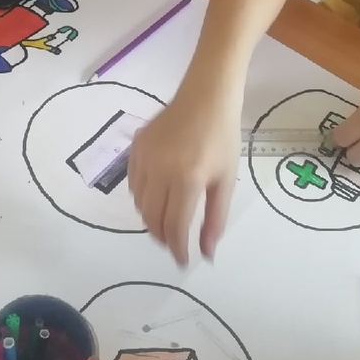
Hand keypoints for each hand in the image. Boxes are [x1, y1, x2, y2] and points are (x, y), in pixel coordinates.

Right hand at [128, 76, 242, 266]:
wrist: (206, 97)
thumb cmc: (223, 138)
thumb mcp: (226, 180)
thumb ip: (215, 219)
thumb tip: (206, 253)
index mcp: (187, 180)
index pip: (175, 226)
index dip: (177, 248)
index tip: (182, 261)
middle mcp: (161, 171)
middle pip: (153, 218)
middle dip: (162, 237)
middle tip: (174, 244)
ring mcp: (145, 158)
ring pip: (140, 203)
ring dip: (151, 219)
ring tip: (166, 221)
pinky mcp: (136, 147)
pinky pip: (133, 183)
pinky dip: (142, 198)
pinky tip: (156, 197)